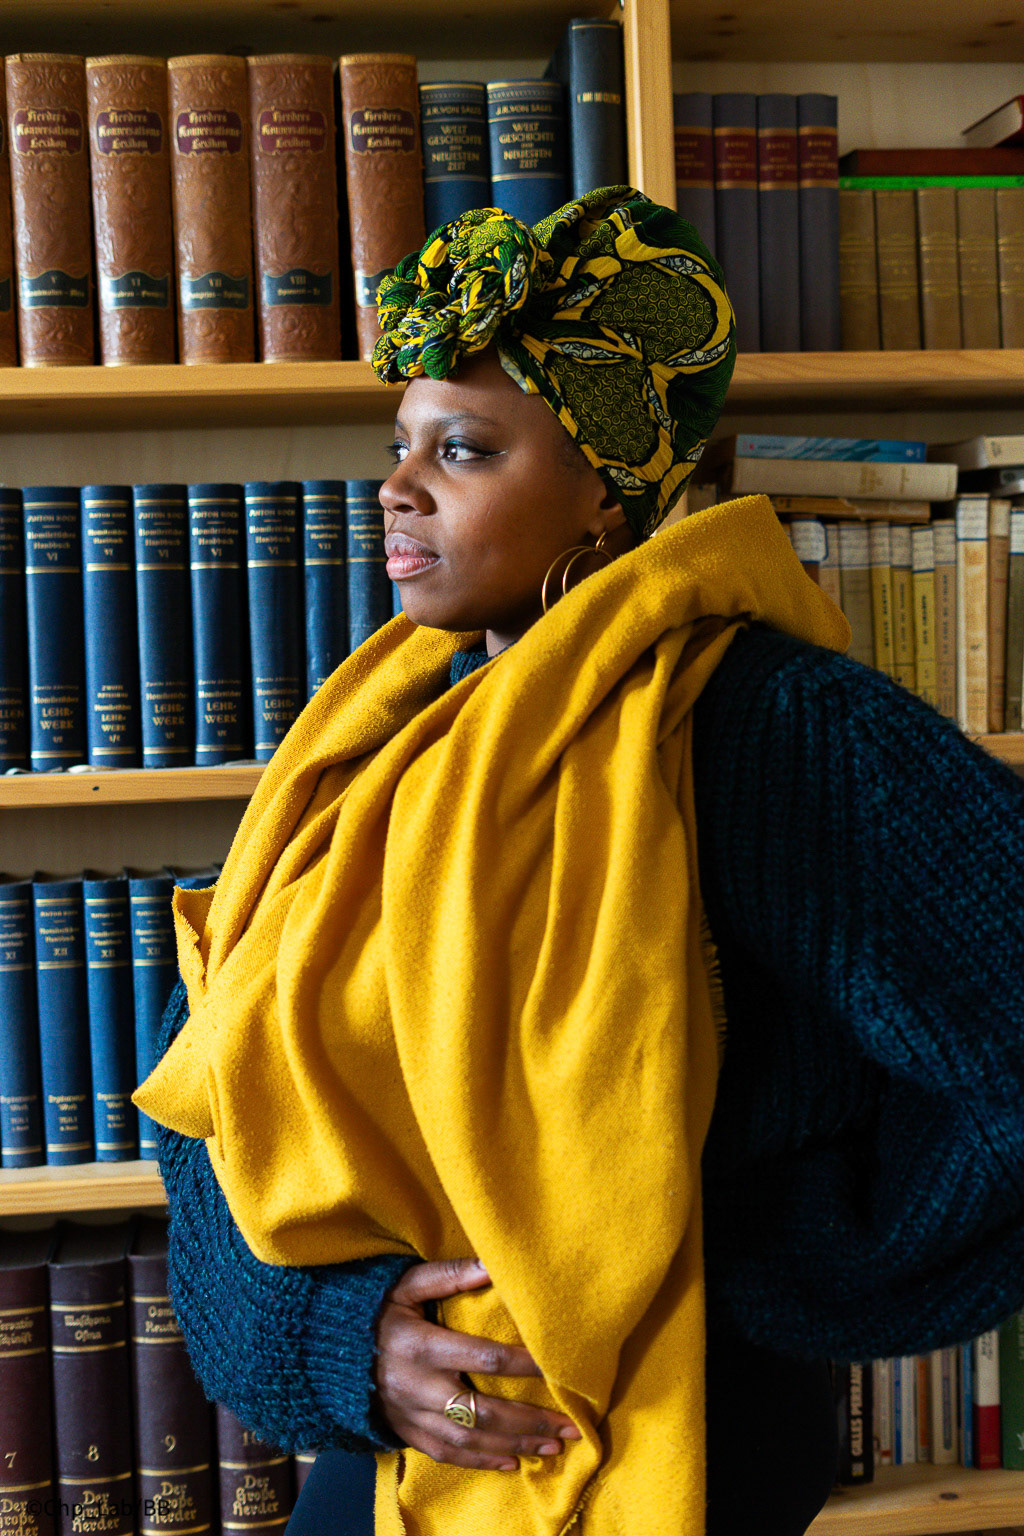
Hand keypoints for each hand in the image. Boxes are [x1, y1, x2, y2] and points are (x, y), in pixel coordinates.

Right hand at [375, 1257, 581, 1470]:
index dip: (522, 1363)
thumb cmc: (375, 1310)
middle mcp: (418, 1386)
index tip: (556, 1365)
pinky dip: (482, 1462)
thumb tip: (491, 1264)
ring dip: (515, 1445)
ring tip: (554, 1445)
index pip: (482, 1357)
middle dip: (529, 1420)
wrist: (325, 1351)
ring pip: (470, 1440)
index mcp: (421, 1345)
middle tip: (570, 1426)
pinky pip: (448, 1454)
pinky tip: (514, 1461)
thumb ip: (449, 1274)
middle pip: (483, 1411)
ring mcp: (412, 1415)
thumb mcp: (405, 1284)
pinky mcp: (407, 1432)